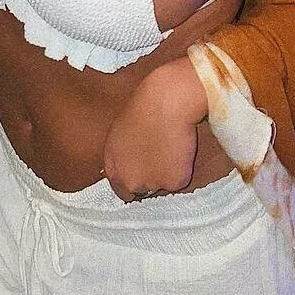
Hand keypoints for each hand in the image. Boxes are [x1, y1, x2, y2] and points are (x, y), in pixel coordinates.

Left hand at [101, 60, 203, 202]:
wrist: (166, 102)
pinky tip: (181, 151)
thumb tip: (130, 163)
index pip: (121, 189)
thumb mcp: (120, 133)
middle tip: (160, 160)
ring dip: (166, 175)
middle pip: (140, 192)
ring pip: (161, 187)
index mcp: (113, 166)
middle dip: (149, 181)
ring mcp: (151, 184)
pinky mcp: (173, 182)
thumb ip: (123, 154)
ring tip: (171, 150)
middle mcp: (128, 180)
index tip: (144, 173)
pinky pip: (179, 182)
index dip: (133, 181)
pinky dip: (181, 170)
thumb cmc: (143, 107)